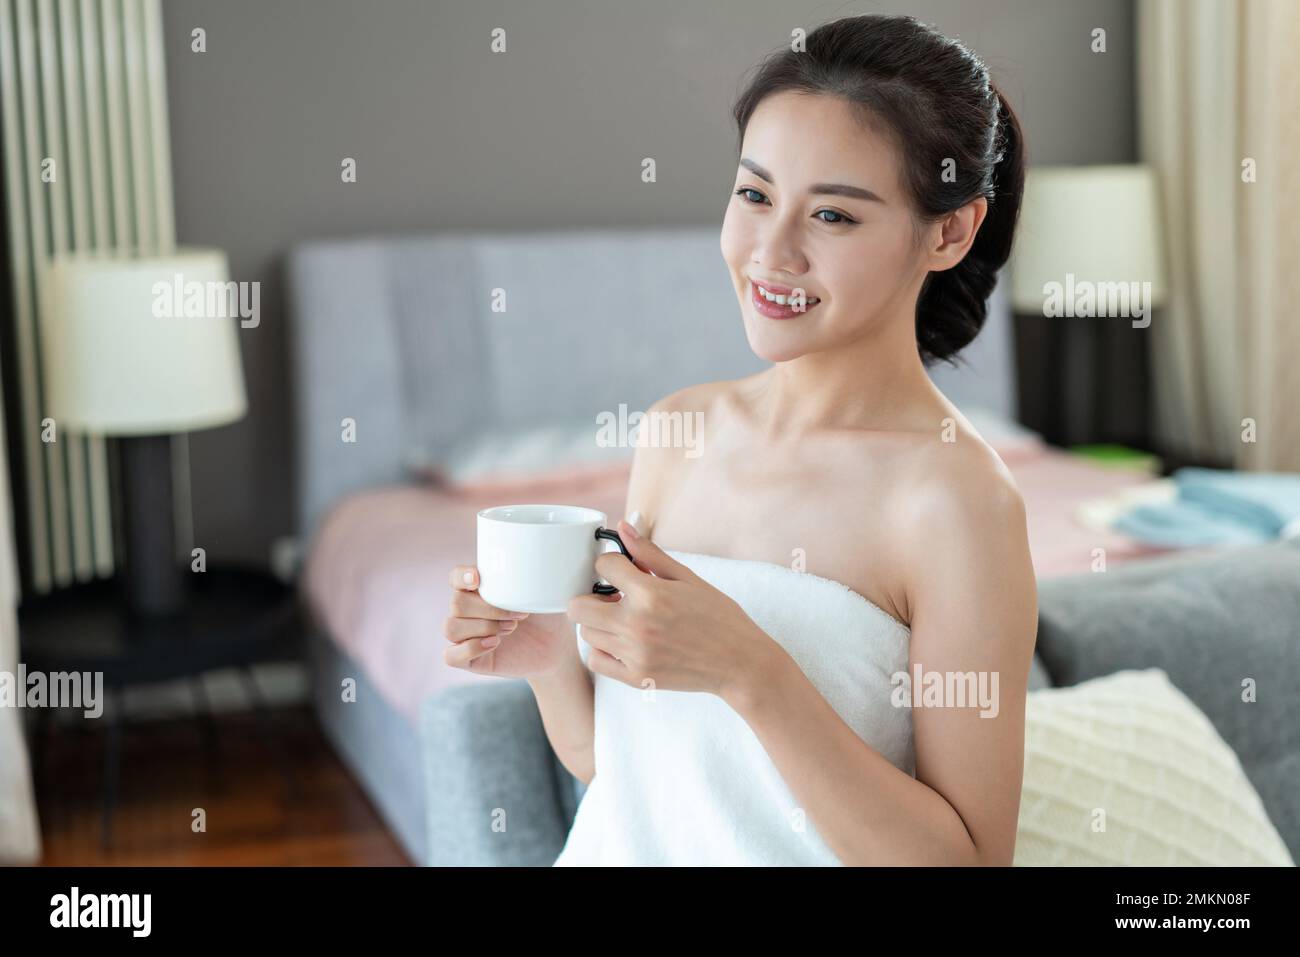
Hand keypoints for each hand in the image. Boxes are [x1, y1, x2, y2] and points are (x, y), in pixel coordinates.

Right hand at [442, 565, 572, 676]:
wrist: (557, 648)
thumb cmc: (547, 616)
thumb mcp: (543, 592)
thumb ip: (533, 574)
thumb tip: (538, 556)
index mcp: (479, 590)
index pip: (456, 577)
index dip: (462, 577)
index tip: (479, 579)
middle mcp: (467, 611)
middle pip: (456, 604)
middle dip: (488, 609)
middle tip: (519, 615)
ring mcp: (465, 636)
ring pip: (451, 627)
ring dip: (482, 627)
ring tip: (511, 628)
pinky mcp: (469, 660)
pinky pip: (451, 656)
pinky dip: (471, 648)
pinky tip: (494, 644)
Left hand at [566, 521, 778, 699]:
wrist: (739, 662)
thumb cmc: (718, 616)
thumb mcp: (687, 578)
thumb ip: (650, 554)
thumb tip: (623, 526)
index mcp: (650, 594)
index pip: (603, 566)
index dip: (612, 563)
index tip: (623, 570)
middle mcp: (636, 624)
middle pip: (579, 605)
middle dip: (592, 595)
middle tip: (614, 596)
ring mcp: (633, 654)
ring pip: (586, 632)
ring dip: (599, 622)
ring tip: (624, 619)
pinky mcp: (635, 677)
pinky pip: (595, 660)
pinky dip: (602, 649)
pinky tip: (622, 641)